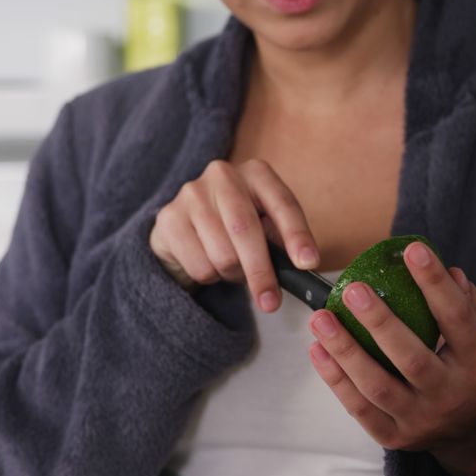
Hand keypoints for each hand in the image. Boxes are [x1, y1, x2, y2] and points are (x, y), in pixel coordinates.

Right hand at [150, 159, 318, 311]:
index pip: (283, 203)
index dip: (296, 235)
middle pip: (246, 230)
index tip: (307, 263)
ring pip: (222, 254)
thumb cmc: (234, 229)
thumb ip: (282, 242)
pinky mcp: (168, 219)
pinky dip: (210, 276)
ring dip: (232, 274)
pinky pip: (199, 265)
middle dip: (261, 272)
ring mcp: (191, 194)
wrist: (183, 228)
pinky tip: (207, 261)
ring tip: (231, 266)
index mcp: (256, 173)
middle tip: (271, 303)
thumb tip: (303, 268)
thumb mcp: (265, 227)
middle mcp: (223, 175)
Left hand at [307, 241, 475, 475]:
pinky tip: (317, 350)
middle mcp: (448, 394)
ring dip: (345, 351)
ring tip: (321, 319)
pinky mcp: (393, 436)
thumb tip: (449, 270)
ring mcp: (419, 419)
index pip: (456, 319)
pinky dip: (335, 380)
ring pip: (378, 387)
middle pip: (412, 359)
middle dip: (379, 323)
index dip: (434, 284)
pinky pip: (359, 408)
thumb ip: (471, 306)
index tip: (412, 250)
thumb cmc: (472, 371)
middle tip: (353, 289)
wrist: (473, 433)